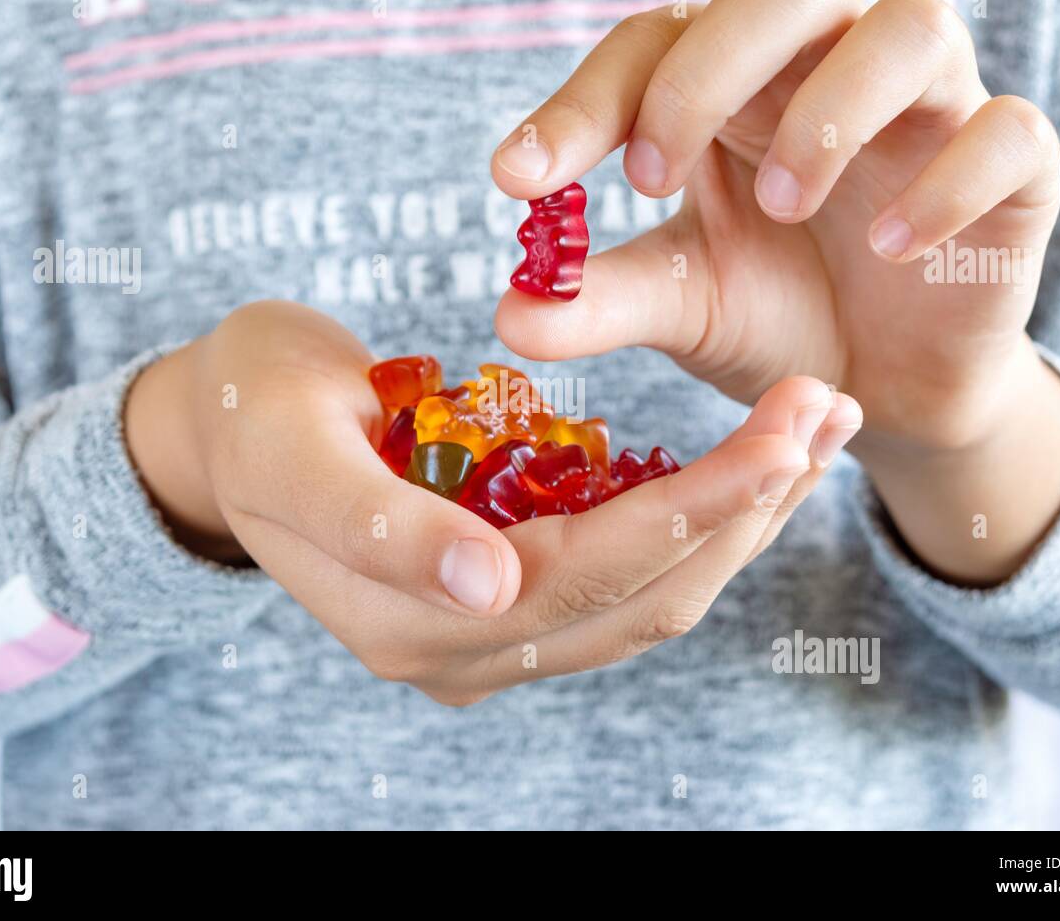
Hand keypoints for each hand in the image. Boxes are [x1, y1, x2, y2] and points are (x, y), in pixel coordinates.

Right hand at [125, 300, 860, 703]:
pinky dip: (699, 518)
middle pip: (641, 594)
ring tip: (818, 428)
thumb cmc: (251, 408)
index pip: (583, 572)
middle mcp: (463, 650)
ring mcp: (493, 634)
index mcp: (407, 621)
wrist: (230, 425)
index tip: (785, 436)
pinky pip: (629, 574)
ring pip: (651, 594)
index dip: (692, 511)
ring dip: (742, 517)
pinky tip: (753, 461)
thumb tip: (488, 589)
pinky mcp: (516, 600)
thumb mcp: (290, 442)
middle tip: (829, 410)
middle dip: (746, 508)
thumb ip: (376, 524)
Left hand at [491, 0, 1059, 582]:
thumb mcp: (684, 306)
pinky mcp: (1013, 169)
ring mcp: (929, 111)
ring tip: (784, 205)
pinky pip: (1005, 132)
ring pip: (910, 27)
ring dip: (831, 111)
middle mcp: (830, 71)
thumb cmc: (780, 317)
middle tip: (653, 175)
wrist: (886, 390)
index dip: (585, 99)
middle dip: (706, 72)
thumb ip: (603, 301)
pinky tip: (890, 249)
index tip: (516, 179)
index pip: (658, 42)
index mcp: (738, 89)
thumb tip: (509, 315)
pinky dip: (946, 183)